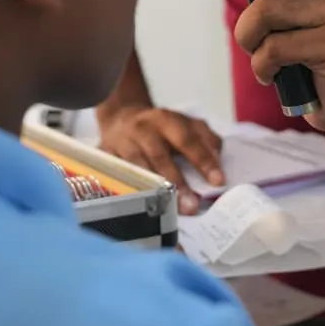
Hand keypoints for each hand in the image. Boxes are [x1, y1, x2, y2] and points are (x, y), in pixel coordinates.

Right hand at [97, 105, 224, 214]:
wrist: (121, 116)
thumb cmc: (159, 126)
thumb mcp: (183, 123)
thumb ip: (204, 138)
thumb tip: (219, 159)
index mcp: (166, 119)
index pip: (187, 139)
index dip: (203, 159)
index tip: (217, 181)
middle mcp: (143, 129)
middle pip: (160, 156)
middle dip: (177, 182)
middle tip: (192, 206)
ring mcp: (122, 142)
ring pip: (137, 167)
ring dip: (153, 190)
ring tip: (166, 209)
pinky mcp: (105, 155)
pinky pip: (115, 176)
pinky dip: (127, 192)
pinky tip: (137, 207)